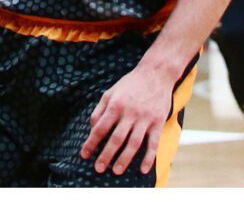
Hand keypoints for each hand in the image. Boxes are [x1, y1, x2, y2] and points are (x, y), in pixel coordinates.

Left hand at [80, 61, 175, 176]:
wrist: (156, 73)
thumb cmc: (130, 84)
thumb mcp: (110, 92)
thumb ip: (99, 110)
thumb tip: (92, 129)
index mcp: (115, 105)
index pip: (100, 128)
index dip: (91, 143)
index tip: (85, 155)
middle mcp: (129, 113)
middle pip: (116, 139)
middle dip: (106, 155)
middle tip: (99, 169)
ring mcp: (145, 118)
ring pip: (133, 143)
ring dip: (124, 159)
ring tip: (116, 171)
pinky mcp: (158, 122)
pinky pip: (153, 143)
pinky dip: (148, 157)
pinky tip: (143, 169)